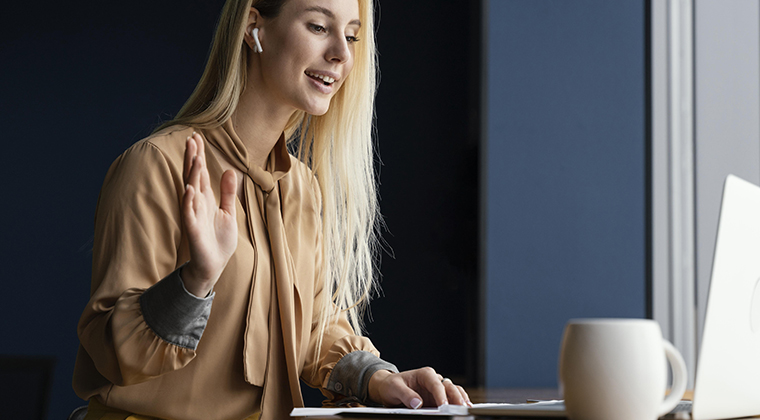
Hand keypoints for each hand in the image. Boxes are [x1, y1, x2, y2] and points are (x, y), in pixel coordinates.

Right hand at [180, 132, 237, 296]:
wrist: (214, 264)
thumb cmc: (219, 239)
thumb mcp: (228, 212)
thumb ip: (228, 192)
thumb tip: (230, 170)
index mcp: (205, 198)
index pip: (200, 172)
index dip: (199, 155)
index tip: (196, 136)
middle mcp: (197, 203)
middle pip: (193, 176)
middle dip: (192, 158)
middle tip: (191, 138)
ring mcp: (193, 215)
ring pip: (190, 190)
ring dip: (191, 174)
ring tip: (194, 156)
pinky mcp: (192, 228)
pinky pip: (188, 212)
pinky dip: (188, 200)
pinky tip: (189, 188)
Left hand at [367, 367, 471, 408]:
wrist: (389, 388)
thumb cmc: (391, 385)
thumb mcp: (394, 388)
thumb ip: (406, 395)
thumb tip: (417, 404)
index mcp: (425, 374)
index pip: (436, 384)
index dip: (441, 395)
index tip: (444, 406)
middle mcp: (434, 380)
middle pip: (450, 387)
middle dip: (456, 397)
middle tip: (460, 409)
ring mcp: (438, 390)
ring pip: (454, 392)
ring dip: (461, 400)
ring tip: (466, 410)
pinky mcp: (438, 398)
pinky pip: (452, 399)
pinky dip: (458, 403)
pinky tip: (462, 411)